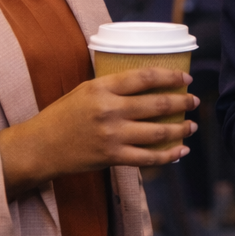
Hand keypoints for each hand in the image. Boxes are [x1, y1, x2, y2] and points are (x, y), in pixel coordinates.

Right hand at [0, 67, 198, 200]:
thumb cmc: (62, 116)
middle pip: (156, 105)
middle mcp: (109, 111)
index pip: (144, 78)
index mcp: (102, 88)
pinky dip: (168, 155)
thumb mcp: (85, 91)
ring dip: (180, 128)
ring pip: (157, 132)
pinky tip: (181, 150)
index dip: (170, 77)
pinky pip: (148, 158)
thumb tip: (145, 81)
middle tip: (194, 101)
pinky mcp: (112, 157)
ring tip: (192, 125)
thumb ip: (112, 87)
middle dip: (182, 102)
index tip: (186, 79)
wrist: (40, 147)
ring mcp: (112, 136)